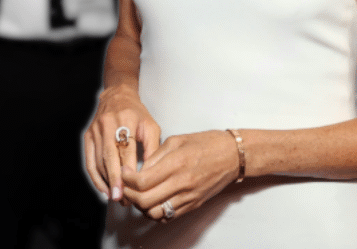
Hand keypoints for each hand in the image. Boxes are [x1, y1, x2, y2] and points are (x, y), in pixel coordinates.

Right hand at [83, 84, 160, 202]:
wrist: (117, 96)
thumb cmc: (137, 114)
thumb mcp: (151, 126)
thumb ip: (153, 148)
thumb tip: (151, 173)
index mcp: (126, 120)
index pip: (126, 150)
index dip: (129, 172)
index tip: (134, 189)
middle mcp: (107, 124)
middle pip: (109, 157)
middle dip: (114, 180)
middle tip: (121, 199)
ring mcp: (95, 130)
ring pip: (98, 160)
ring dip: (105, 181)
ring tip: (115, 197)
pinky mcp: (87, 135)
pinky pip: (89, 160)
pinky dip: (94, 176)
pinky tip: (103, 188)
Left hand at [122, 129, 239, 220]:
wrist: (232, 156)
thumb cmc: (206, 143)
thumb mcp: (176, 140)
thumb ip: (155, 156)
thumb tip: (138, 169)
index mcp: (176, 164)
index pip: (142, 181)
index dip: (127, 179)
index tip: (124, 173)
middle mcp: (182, 184)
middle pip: (145, 200)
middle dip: (129, 194)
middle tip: (126, 185)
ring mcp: (188, 197)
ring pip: (155, 213)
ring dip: (141, 206)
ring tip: (138, 194)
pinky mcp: (194, 205)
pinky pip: (169, 216)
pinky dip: (156, 212)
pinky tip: (153, 200)